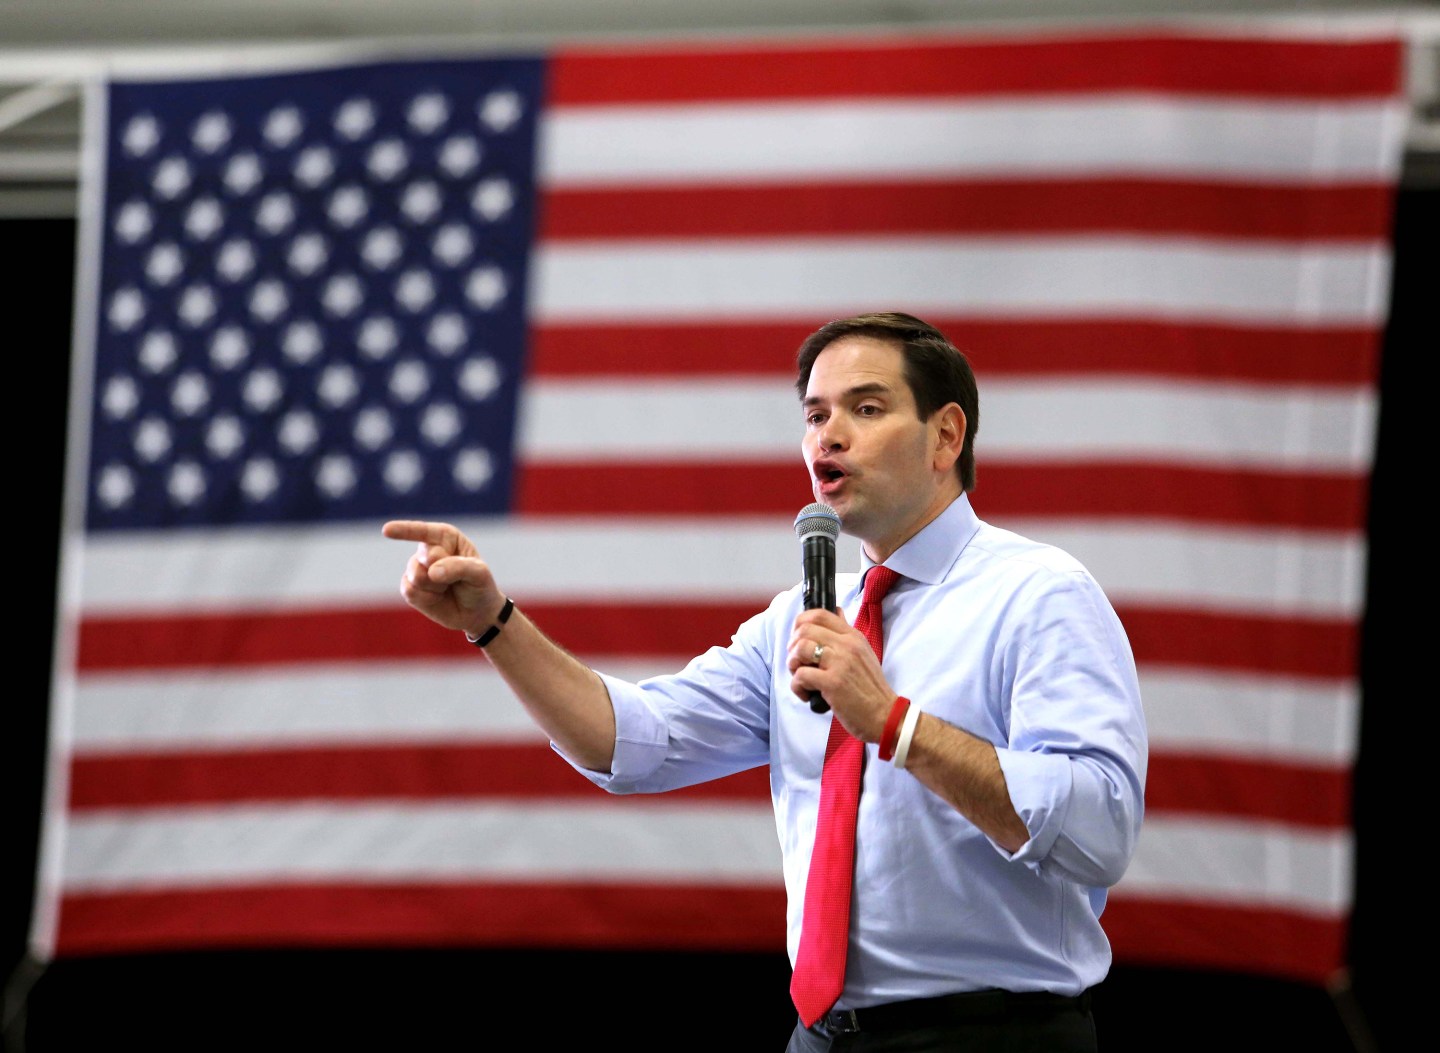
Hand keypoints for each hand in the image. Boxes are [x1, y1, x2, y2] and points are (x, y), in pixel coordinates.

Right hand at [381, 520, 507, 636]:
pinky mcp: (409, 588)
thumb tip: (431, 572)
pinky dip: (427, 599)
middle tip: (457, 579)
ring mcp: (416, 568)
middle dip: (442, 572)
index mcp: (446, 537)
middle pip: (424, 558)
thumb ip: (458, 567)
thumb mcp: (479, 574)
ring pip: (416, 576)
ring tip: (448, 588)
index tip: (387, 530)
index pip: (424, 531)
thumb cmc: (480, 586)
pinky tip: (438, 598)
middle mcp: (427, 549)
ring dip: (436, 587)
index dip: (405, 530)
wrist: (476, 613)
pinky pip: (410, 592)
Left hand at [786, 608, 896, 741]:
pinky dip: (797, 686)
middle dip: (792, 646)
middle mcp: (847, 645)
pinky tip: (807, 694)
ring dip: (793, 664)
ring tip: (801, 676)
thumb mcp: (863, 652)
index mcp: (852, 636)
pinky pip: (801, 675)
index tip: (798, 639)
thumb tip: (836, 610)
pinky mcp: (833, 683)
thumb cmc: (871, 688)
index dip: (800, 624)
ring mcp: (840, 663)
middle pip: (804, 629)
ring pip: (800, 649)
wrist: (885, 715)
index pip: (819, 614)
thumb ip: (846, 633)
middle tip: (798, 662)